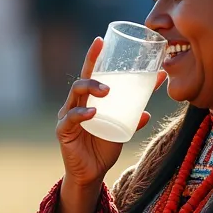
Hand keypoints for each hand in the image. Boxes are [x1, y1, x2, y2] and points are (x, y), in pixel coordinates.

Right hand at [58, 37, 165, 187]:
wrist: (91, 173)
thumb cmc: (103, 147)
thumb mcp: (122, 129)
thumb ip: (133, 118)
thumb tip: (149, 110)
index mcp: (88, 99)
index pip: (90, 73)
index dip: (94, 56)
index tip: (101, 40)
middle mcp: (75, 103)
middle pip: (81, 79)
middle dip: (92, 68)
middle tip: (112, 75)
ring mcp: (66, 116)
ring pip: (75, 94)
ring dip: (91, 88)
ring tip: (107, 92)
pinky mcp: (62, 131)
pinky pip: (70, 118)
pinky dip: (81, 114)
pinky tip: (92, 113)